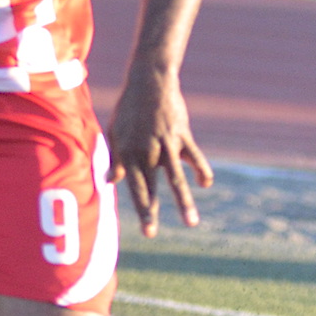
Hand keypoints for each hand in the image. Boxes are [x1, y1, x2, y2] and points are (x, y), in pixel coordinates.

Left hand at [106, 75, 213, 237]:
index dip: (139, 208)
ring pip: (177, 178)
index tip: (145, 230)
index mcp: (128, 153)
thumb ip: (116, 159)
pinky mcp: (182, 135)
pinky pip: (194, 156)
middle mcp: (146, 152)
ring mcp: (166, 144)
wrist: (150, 81)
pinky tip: (205, 184)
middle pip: (150, 187)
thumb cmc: (129, 109)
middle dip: (150, 212)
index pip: (133, 187)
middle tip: (151, 234)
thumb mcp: (115, 132)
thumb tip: (110, 182)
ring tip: (191, 223)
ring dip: (184, 202)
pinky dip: (201, 170)